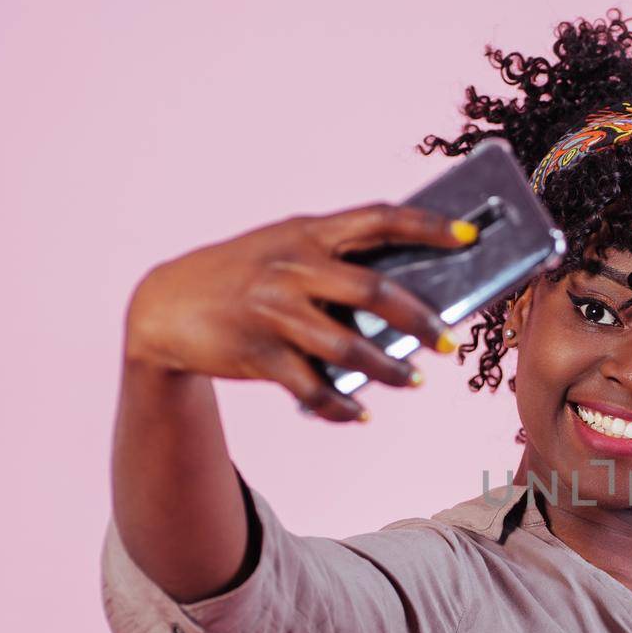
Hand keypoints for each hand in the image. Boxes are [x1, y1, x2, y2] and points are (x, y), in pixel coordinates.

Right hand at [123, 203, 475, 421]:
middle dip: (421, 320)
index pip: (379, 219)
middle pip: (374, 292)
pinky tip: (362, 413)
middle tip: (449, 343)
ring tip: (413, 380)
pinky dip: (343, 407)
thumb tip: (407, 296)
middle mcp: (292, 268)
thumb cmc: (241, 275)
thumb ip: (335, 262)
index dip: (428, 226)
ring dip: (390, 370)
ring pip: (349, 348)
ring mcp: (273, 311)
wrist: (162, 306)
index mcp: (306, 233)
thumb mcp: (283, 250)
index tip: (469, 236)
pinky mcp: (258, 354)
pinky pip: (314, 389)